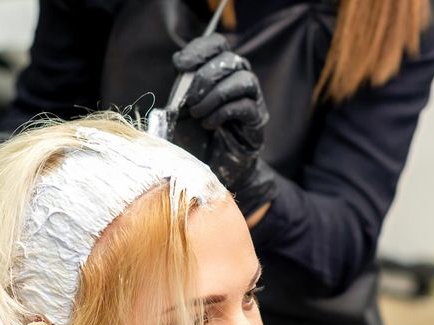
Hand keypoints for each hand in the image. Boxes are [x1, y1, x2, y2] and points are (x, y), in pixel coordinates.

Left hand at [173, 34, 276, 215]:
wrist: (209, 172)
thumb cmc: (193, 140)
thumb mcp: (177, 113)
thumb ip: (177, 95)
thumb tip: (177, 77)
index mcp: (218, 72)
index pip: (217, 44)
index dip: (199, 49)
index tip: (179, 65)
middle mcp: (238, 81)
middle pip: (231, 59)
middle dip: (205, 76)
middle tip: (188, 100)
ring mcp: (251, 101)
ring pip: (243, 79)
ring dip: (216, 94)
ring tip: (198, 113)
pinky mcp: (256, 122)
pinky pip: (247, 106)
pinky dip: (224, 112)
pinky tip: (209, 124)